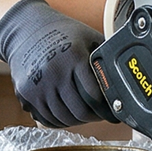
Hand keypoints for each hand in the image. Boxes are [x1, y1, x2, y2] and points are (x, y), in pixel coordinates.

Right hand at [0, 0, 111, 126]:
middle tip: (100, 115)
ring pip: (64, 119)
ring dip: (78, 120)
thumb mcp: (88, 38)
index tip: (114, 111)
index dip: (107, 108)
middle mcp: (53, 72)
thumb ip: (104, 58)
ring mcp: (37, 85)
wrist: (25, 30)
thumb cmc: (62, 34)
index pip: (94, 95)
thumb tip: (126, 78)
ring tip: (85, 113)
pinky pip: (47, 119)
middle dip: (94, 117)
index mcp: (73, 57)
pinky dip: (60, 121)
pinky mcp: (26, 95)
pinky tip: (67, 113)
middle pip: (80, 111)